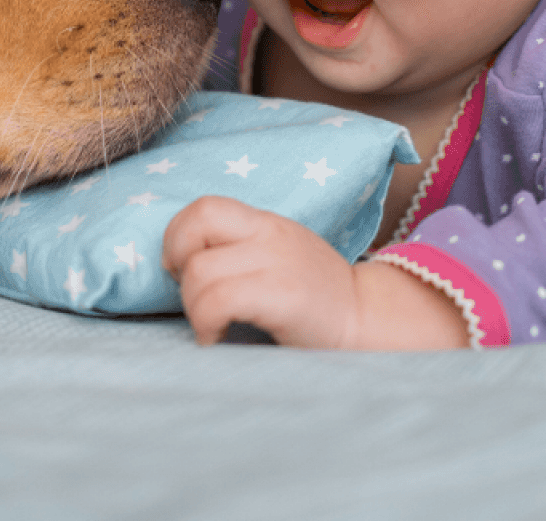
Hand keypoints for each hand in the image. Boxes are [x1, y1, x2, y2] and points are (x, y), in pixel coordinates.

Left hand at [161, 196, 468, 349]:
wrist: (368, 326)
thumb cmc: (314, 302)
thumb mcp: (277, 257)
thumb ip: (238, 250)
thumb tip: (178, 267)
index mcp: (265, 222)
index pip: (203, 206)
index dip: (178, 237)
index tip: (183, 270)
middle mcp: (270, 234)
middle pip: (194, 225)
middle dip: (177, 264)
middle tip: (192, 295)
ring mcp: (279, 263)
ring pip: (200, 271)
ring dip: (192, 306)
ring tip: (210, 326)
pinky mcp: (285, 296)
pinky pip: (220, 299)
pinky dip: (206, 323)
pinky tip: (217, 337)